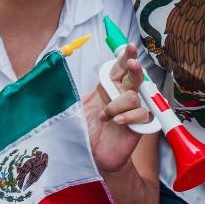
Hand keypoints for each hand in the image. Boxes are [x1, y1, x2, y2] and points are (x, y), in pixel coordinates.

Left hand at [84, 44, 150, 172]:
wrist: (94, 156)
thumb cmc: (87, 133)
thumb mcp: (76, 110)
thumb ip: (75, 95)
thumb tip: (62, 80)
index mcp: (107, 88)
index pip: (118, 68)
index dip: (124, 57)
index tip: (129, 47)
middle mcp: (121, 96)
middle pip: (134, 76)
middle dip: (134, 68)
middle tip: (132, 63)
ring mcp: (132, 110)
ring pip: (134, 96)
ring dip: (117, 105)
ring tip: (106, 117)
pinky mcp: (139, 125)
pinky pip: (142, 113)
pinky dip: (128, 116)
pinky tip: (118, 122)